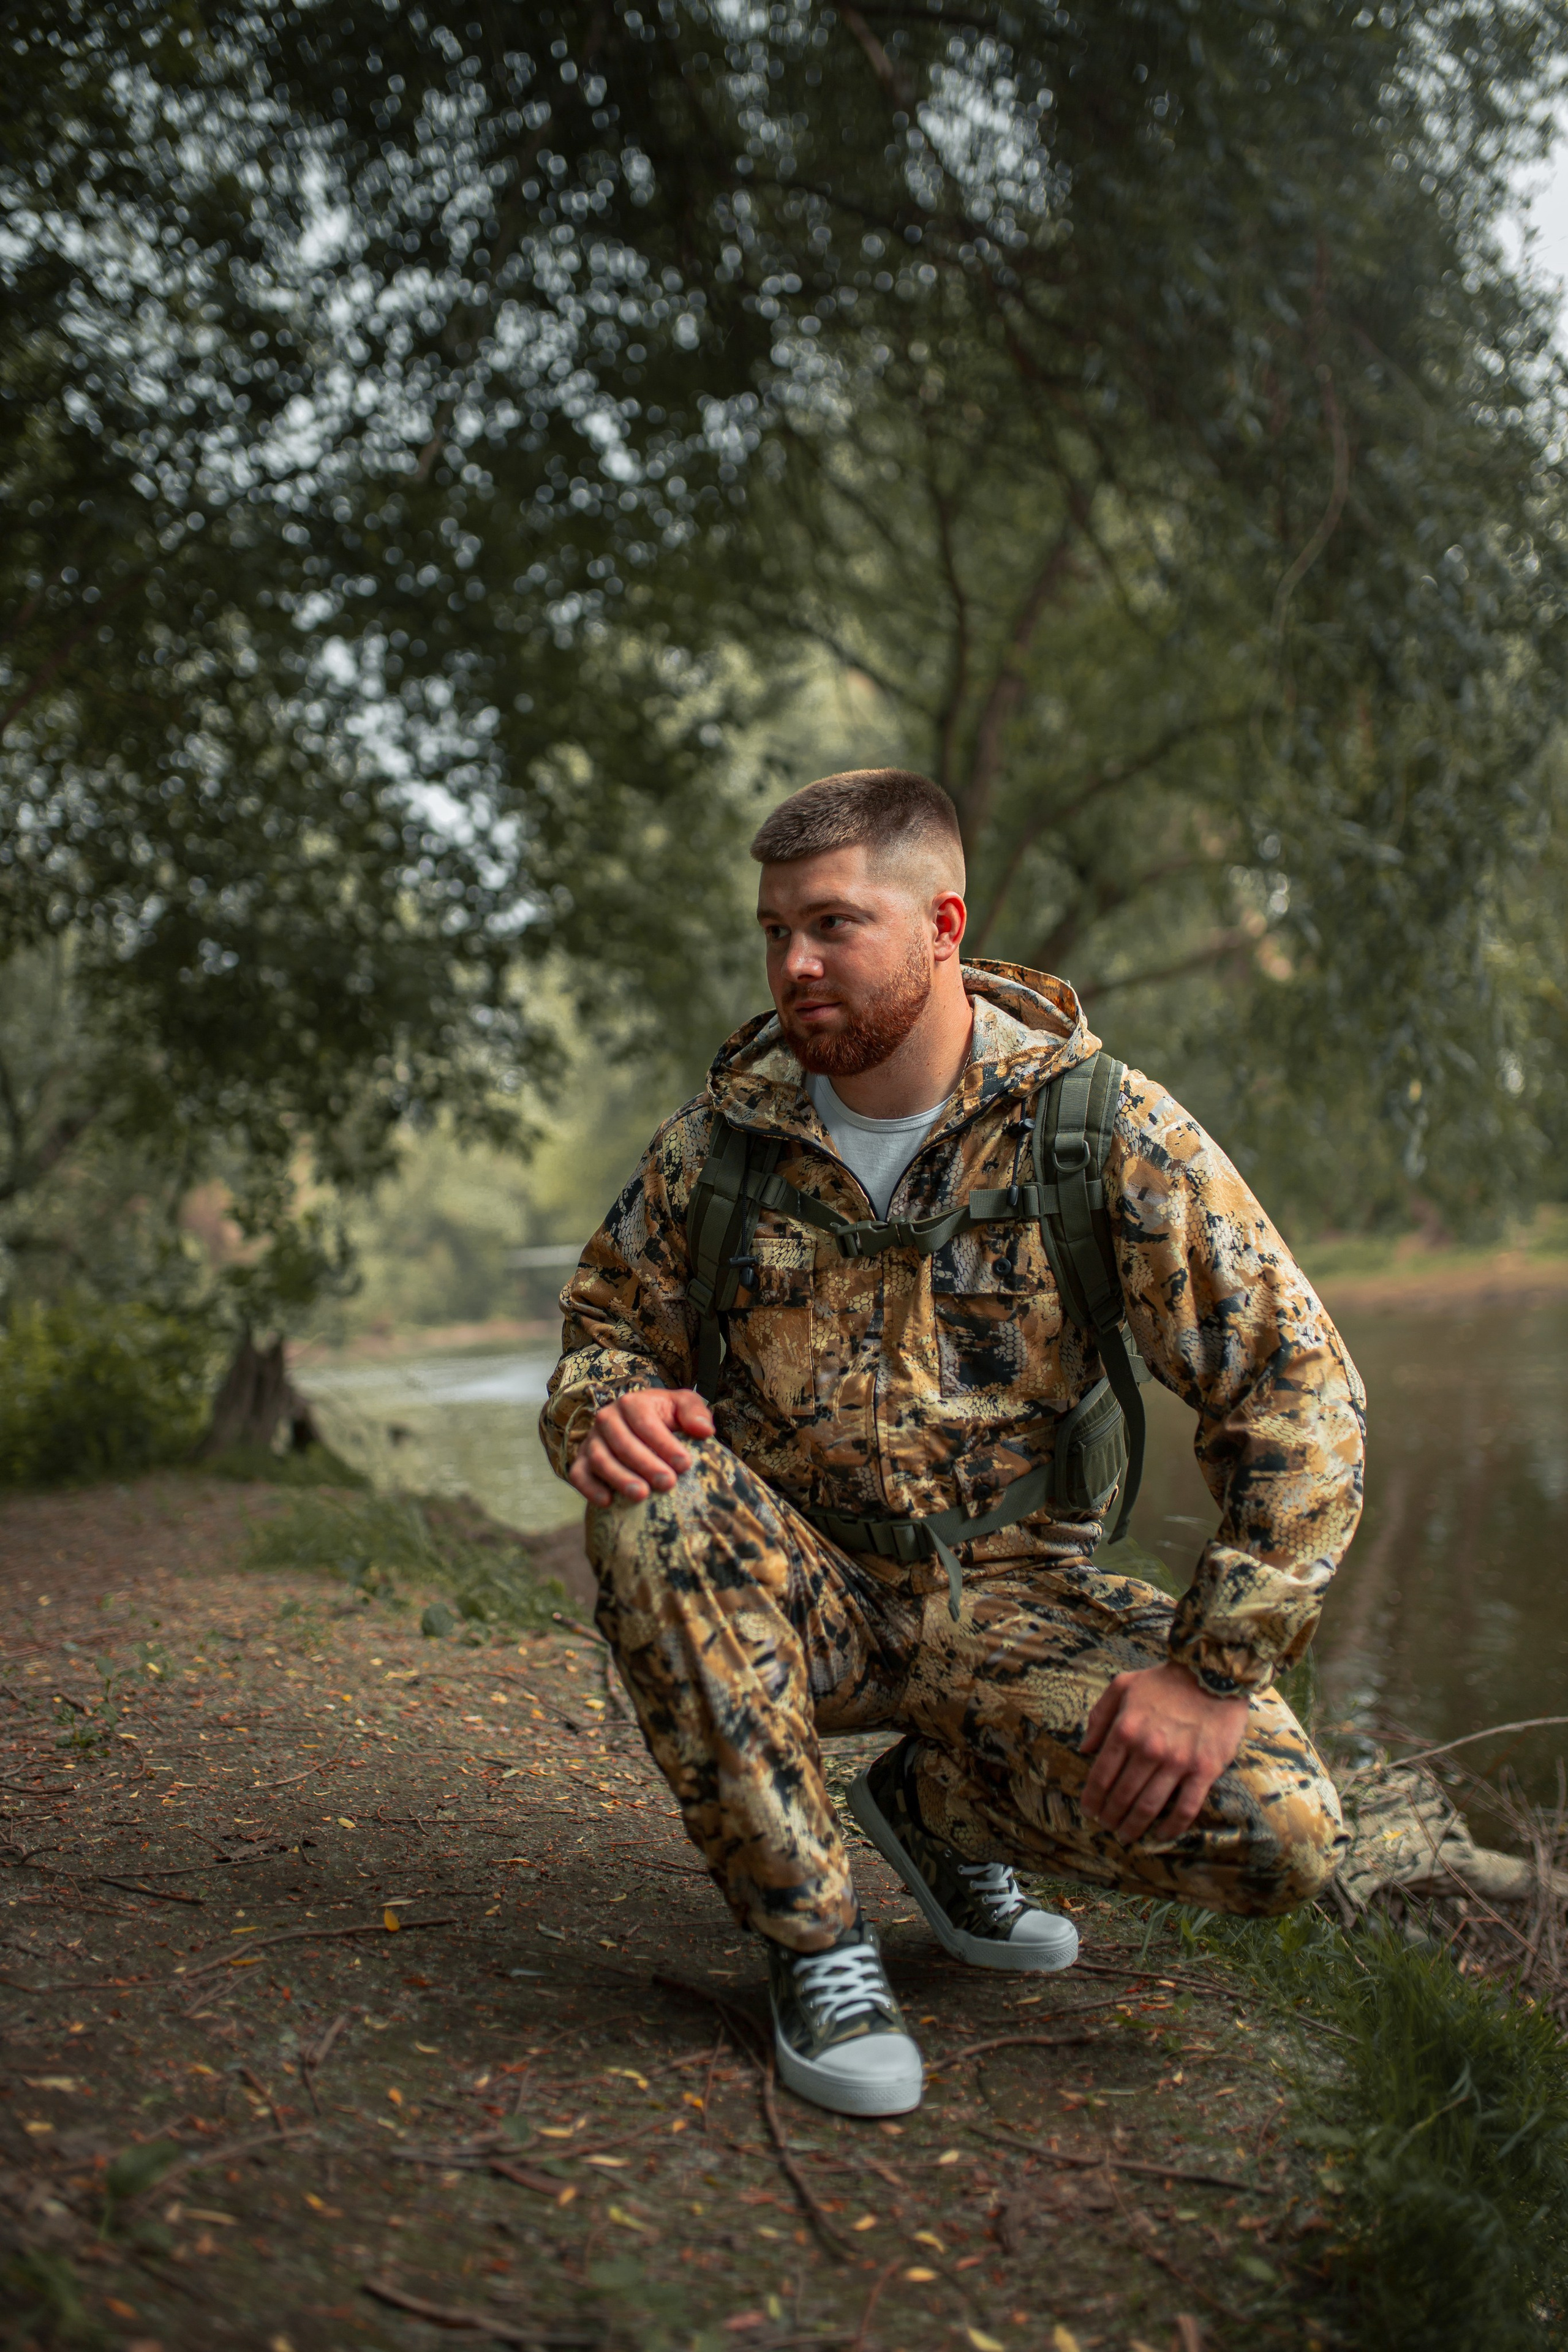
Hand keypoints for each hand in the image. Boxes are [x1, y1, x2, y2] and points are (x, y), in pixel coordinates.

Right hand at [567, 1388, 713, 1507]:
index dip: (664, 1444)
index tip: (685, 1464)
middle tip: (668, 1483)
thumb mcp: (683, 1406)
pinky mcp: (581, 1460)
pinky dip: (590, 1488)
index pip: (646, 1423)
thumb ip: (695, 1413)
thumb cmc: (664, 1418)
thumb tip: (705, 1431)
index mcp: (632, 1403)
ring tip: (641, 1495)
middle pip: (623, 1443)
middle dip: (646, 1464)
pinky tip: (607, 1502)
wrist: (637, 1425)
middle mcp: (607, 1419)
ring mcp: (591, 1440)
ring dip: (620, 1478)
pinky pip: (578, 1474)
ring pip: (600, 1459)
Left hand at [1079, 1662, 1248, 1843]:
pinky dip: (1171, 1827)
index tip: (1089, 1810)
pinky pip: (1186, 1808)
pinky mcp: (1204, 1771)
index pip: (1101, 1775)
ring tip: (1126, 1834)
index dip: (1092, 1797)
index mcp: (1125, 1729)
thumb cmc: (1165, 1680)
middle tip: (1106, 1826)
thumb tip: (1085, 1748)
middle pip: (1122, 1795)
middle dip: (1110, 1816)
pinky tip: (1162, 1835)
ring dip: (1134, 1826)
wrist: (1212, 1674)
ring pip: (1149, 1806)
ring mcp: (1177, 1763)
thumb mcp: (1122, 1685)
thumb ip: (1099, 1716)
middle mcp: (1148, 1749)